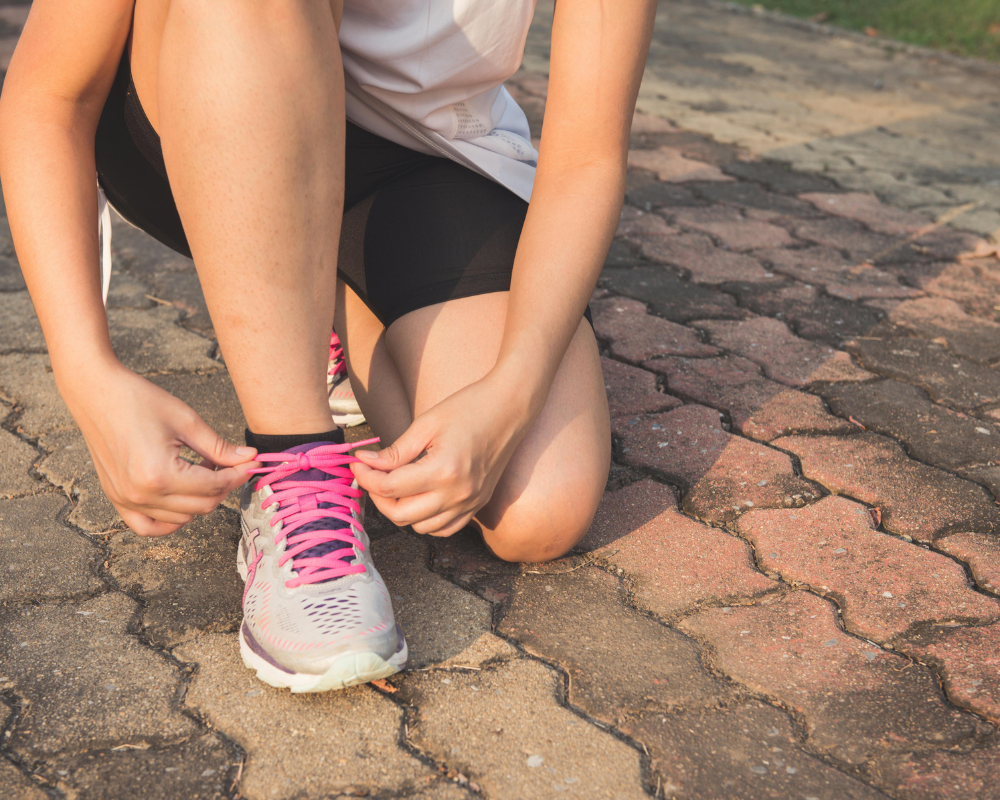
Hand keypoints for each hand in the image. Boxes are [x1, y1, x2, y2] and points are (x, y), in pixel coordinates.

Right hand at [61, 359, 256, 535]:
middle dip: (224, 486)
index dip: (238, 475)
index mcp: (160, 475)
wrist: (96, 393)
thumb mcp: (187, 421)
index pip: (214, 486)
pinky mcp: (116, 499)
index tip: (252, 463)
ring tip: (201, 469)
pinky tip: (182, 499)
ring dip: (200, 499)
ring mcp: (126, 500)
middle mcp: (141, 495)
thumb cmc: (139, 400)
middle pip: (202, 506)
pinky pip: (148, 526)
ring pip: (181, 518)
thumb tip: (250, 459)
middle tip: (229, 463)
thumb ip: (220, 447)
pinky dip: (170, 520)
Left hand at [351, 374, 530, 536]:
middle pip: (401, 515)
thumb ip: (395, 451)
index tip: (357, 463)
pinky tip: (418, 499)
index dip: (366, 476)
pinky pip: (444, 529)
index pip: (390, 487)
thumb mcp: (426, 424)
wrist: (510, 408)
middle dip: (378, 497)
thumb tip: (365, 463)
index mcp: (443, 471)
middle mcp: (458, 494)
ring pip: (420, 528)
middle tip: (371, 475)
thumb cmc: (468, 408)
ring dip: (401, 510)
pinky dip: (425, 521)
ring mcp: (470, 503)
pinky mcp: (478, 505)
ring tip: (394, 485)